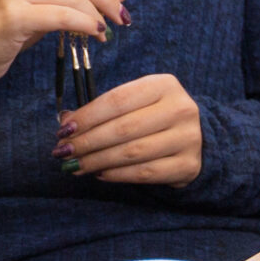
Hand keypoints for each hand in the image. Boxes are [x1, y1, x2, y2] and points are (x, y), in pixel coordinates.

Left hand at [57, 72, 201, 185]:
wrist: (196, 136)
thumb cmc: (153, 116)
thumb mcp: (134, 102)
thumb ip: (102, 109)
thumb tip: (66, 122)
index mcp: (163, 85)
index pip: (117, 100)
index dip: (87, 116)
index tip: (64, 130)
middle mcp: (180, 109)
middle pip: (123, 128)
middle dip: (88, 142)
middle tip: (63, 152)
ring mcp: (188, 138)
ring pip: (133, 152)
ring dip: (98, 161)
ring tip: (75, 165)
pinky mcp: (188, 165)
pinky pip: (146, 173)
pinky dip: (118, 175)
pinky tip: (100, 174)